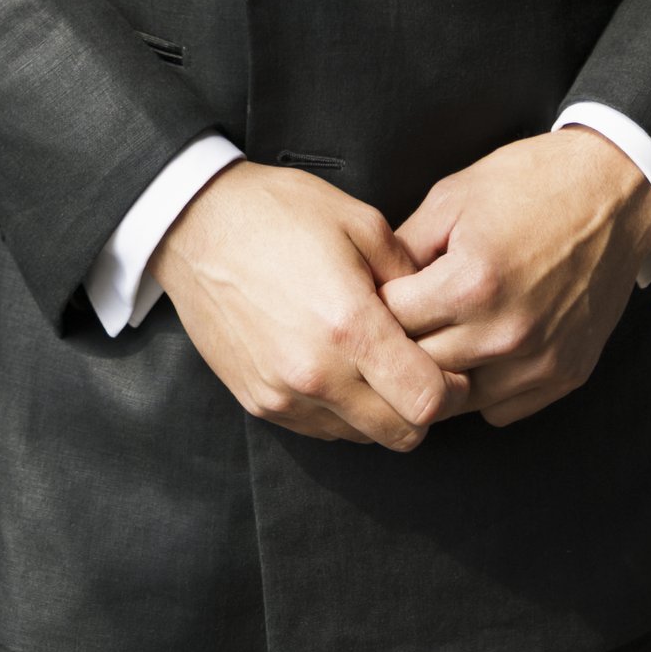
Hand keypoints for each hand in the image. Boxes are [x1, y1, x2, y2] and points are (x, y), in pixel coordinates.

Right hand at [151, 160, 468, 452]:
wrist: (196, 225)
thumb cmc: (278, 213)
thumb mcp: (360, 222)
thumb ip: (408, 274)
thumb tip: (437, 310)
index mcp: (349, 326)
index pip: (426, 400)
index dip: (452, 389)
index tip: (453, 368)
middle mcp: (316, 374)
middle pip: (400, 435)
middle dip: (422, 409)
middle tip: (422, 372)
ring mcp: (283, 395)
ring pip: (361, 438)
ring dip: (380, 413)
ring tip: (375, 365)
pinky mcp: (258, 402)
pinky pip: (320, 430)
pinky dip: (341, 412)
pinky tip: (338, 368)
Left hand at [381, 131, 650, 428]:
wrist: (614, 190)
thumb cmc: (531, 183)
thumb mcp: (452, 197)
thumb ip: (402, 248)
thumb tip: (368, 286)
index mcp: (472, 283)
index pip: (391, 324)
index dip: (374, 307)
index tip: (374, 297)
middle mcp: (506, 332)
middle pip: (419, 369)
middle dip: (399, 346)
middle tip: (398, 323)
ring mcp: (540, 360)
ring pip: (456, 401)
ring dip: (438, 375)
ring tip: (437, 338)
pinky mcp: (566, 374)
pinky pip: (500, 410)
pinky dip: (482, 388)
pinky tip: (480, 352)